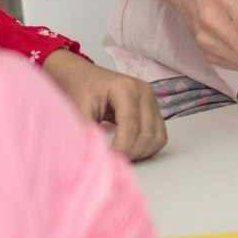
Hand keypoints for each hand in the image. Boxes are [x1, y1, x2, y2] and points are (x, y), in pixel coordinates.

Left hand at [44, 55, 168, 160]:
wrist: (83, 77)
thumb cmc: (80, 89)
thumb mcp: (78, 108)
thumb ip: (87, 130)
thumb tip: (97, 154)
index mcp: (126, 88)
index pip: (131, 126)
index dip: (121, 148)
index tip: (107, 161)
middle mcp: (144, 92)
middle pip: (147, 134)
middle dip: (130, 152)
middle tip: (112, 160)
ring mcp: (152, 100)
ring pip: (157, 138)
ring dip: (141, 152)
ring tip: (120, 154)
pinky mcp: (154, 110)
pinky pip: (159, 136)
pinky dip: (147, 148)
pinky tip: (129, 148)